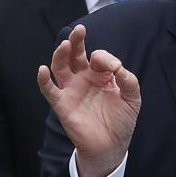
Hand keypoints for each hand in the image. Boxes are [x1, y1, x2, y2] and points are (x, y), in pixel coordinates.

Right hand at [37, 24, 140, 176]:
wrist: (112, 146)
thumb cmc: (122, 120)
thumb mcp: (132, 97)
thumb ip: (128, 79)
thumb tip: (115, 65)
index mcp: (100, 74)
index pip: (98, 56)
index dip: (105, 57)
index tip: (114, 67)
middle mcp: (83, 79)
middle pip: (74, 54)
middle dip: (76, 41)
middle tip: (79, 30)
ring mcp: (72, 90)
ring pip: (60, 67)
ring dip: (60, 54)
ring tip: (65, 44)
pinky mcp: (62, 105)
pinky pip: (49, 91)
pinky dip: (43, 80)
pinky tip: (42, 70)